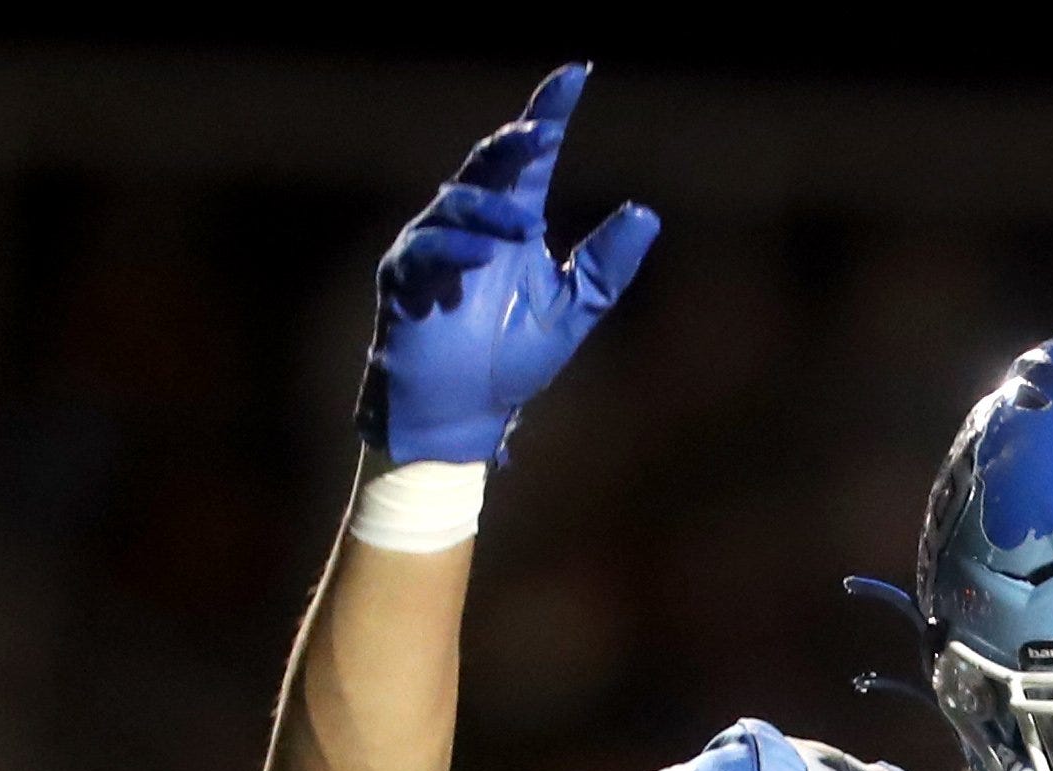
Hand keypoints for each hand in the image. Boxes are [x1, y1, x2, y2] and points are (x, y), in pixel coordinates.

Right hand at [361, 66, 660, 465]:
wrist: (465, 413)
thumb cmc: (512, 358)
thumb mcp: (574, 310)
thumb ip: (606, 265)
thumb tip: (648, 215)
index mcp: (514, 224)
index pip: (533, 160)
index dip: (550, 113)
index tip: (577, 75)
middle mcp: (473, 225)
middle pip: (489, 166)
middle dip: (513, 146)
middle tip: (542, 133)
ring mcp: (434, 248)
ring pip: (455, 204)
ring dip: (489, 208)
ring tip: (522, 226)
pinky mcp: (404, 279)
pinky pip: (424, 252)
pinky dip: (452, 251)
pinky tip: (481, 257)